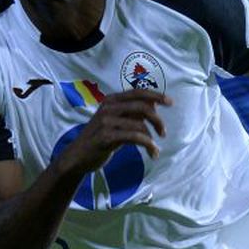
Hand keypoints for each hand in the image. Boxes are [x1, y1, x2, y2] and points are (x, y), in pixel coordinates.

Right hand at [58, 89, 172, 173]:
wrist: (77, 156)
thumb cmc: (99, 139)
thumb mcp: (115, 122)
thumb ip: (131, 113)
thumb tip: (154, 105)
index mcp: (111, 101)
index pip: (137, 92)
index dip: (156, 95)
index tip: (170, 102)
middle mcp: (108, 108)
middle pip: (142, 107)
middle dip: (157, 120)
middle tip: (163, 133)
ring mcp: (105, 122)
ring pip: (139, 125)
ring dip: (152, 138)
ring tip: (155, 149)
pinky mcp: (106, 137)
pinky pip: (134, 137)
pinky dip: (147, 145)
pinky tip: (152, 152)